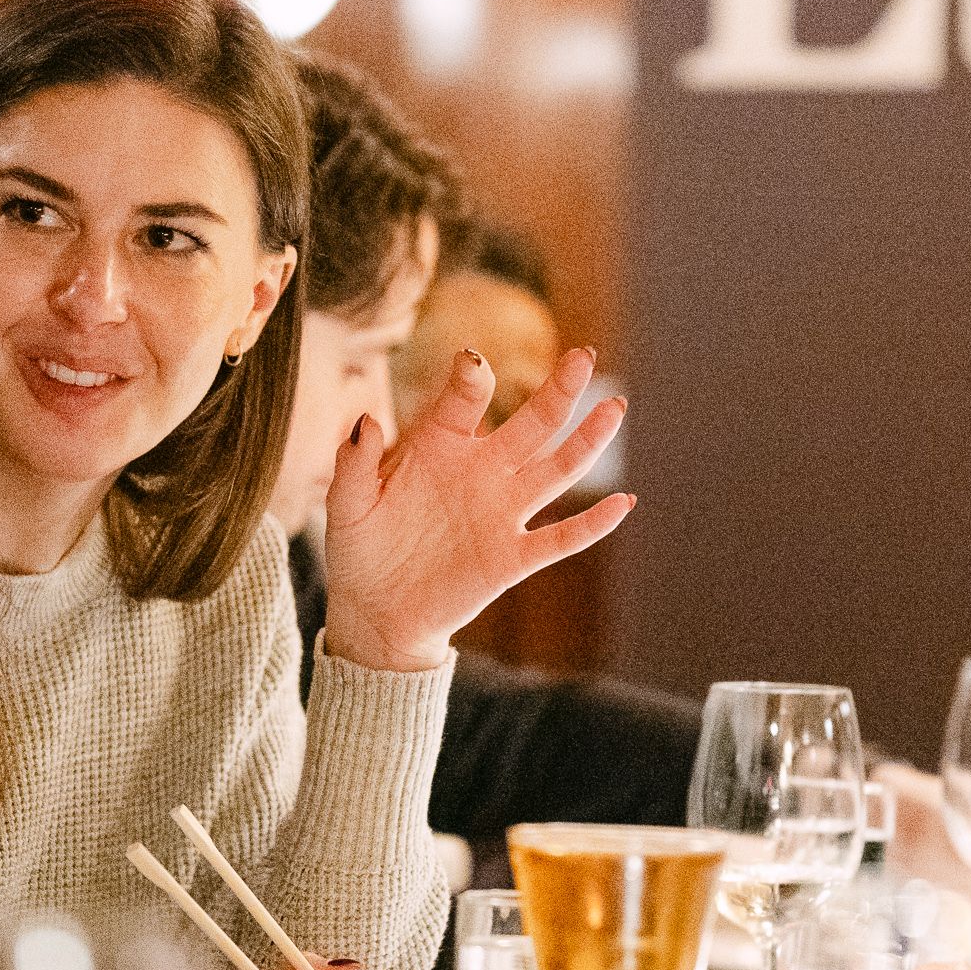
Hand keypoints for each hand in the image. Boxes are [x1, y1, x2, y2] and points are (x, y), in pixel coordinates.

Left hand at [318, 347, 631, 673]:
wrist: (374, 612)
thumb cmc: (361, 549)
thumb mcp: (347, 505)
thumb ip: (354, 463)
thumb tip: (365, 422)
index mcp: (440, 447)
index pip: (464, 400)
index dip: (471, 379)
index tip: (473, 366)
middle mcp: (481, 472)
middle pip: (532, 423)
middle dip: (560, 390)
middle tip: (584, 356)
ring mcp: (502, 513)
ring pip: (557, 469)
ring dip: (588, 440)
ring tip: (615, 408)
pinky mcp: (512, 557)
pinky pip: (560, 539)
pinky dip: (593, 524)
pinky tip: (624, 503)